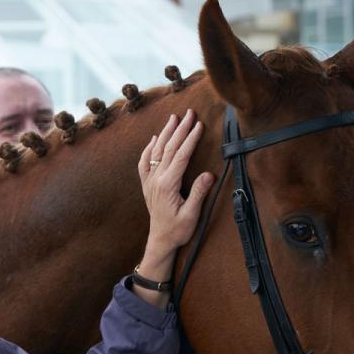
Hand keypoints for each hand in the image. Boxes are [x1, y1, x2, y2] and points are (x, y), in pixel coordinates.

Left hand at [137, 109, 215, 273]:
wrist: (160, 240)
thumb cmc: (178, 230)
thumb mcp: (191, 215)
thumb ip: (198, 194)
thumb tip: (209, 175)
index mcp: (168, 185)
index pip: (180, 156)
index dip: (190, 139)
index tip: (199, 125)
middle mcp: (156, 180)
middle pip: (169, 149)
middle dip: (180, 129)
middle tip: (190, 113)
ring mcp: (150, 181)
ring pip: (156, 151)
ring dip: (166, 133)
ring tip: (174, 117)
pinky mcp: (147, 185)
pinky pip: (144, 162)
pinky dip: (149, 148)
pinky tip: (155, 138)